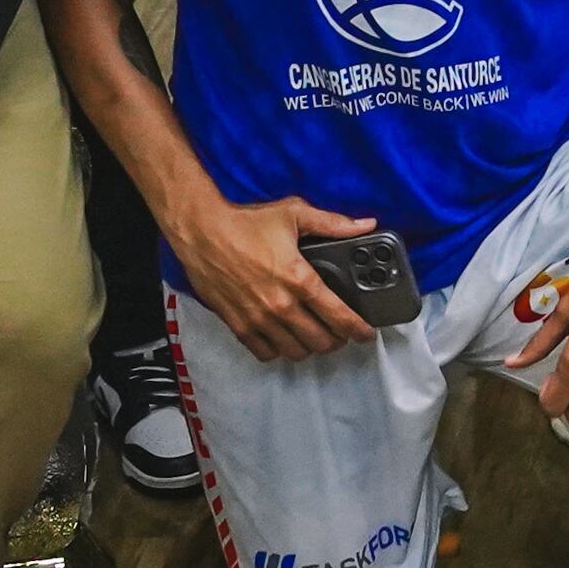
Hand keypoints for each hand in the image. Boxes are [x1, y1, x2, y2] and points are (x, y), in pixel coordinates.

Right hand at [170, 191, 383, 361]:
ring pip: (296, 352)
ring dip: (310, 347)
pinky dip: (279, 350)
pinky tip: (284, 338)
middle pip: (321, 341)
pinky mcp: (238, 325)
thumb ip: (333, 223)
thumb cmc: (246, 222)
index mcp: (299, 278)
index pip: (339, 316)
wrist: (202, 231)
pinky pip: (265, 353)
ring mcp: (259, 319)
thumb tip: (365, 225)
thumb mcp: (294, 213)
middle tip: (341, 332)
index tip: (367, 333)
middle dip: (337, 339)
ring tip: (315, 336)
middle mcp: (281, 305)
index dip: (359, 329)